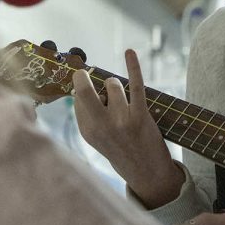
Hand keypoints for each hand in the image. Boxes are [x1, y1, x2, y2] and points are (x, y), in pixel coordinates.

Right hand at [72, 49, 183, 207]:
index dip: (85, 92)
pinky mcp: (140, 116)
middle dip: (83, 78)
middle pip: (84, 90)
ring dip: (117, 86)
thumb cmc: (121, 148)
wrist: (146, 172)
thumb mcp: (97, 138)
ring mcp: (120, 121)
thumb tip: (82, 84)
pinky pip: (135, 85)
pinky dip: (133, 66)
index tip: (91, 92)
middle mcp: (100, 126)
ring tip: (123, 101)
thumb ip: (88, 114)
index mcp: (87, 131)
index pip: (77, 99)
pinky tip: (129, 52)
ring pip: (113, 84)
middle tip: (84, 74)